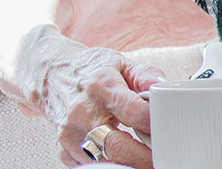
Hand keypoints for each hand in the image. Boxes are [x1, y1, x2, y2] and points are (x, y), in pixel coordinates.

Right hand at [38, 45, 164, 166]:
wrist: (51, 75)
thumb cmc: (90, 70)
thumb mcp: (121, 63)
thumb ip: (146, 76)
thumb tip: (165, 87)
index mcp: (101, 88)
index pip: (134, 113)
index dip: (155, 124)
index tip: (170, 130)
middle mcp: (82, 112)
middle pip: (117, 146)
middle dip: (144, 158)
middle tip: (163, 159)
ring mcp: (70, 133)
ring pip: (103, 161)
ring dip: (127, 163)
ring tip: (144, 158)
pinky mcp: (63, 148)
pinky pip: (89, 166)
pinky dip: (108, 163)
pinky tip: (119, 156)